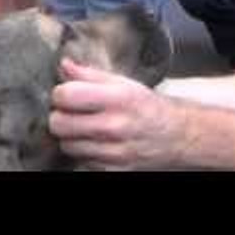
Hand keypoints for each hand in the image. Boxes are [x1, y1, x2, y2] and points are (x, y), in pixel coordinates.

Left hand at [49, 58, 186, 169]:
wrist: (175, 136)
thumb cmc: (146, 106)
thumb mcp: (123, 83)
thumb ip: (90, 74)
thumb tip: (64, 65)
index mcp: (118, 98)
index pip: (66, 95)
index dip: (60, 93)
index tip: (66, 93)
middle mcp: (114, 126)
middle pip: (59, 124)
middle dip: (59, 116)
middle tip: (69, 111)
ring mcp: (113, 152)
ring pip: (66, 145)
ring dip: (70, 136)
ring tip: (83, 127)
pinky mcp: (113, 170)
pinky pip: (80, 161)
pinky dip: (82, 152)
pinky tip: (94, 142)